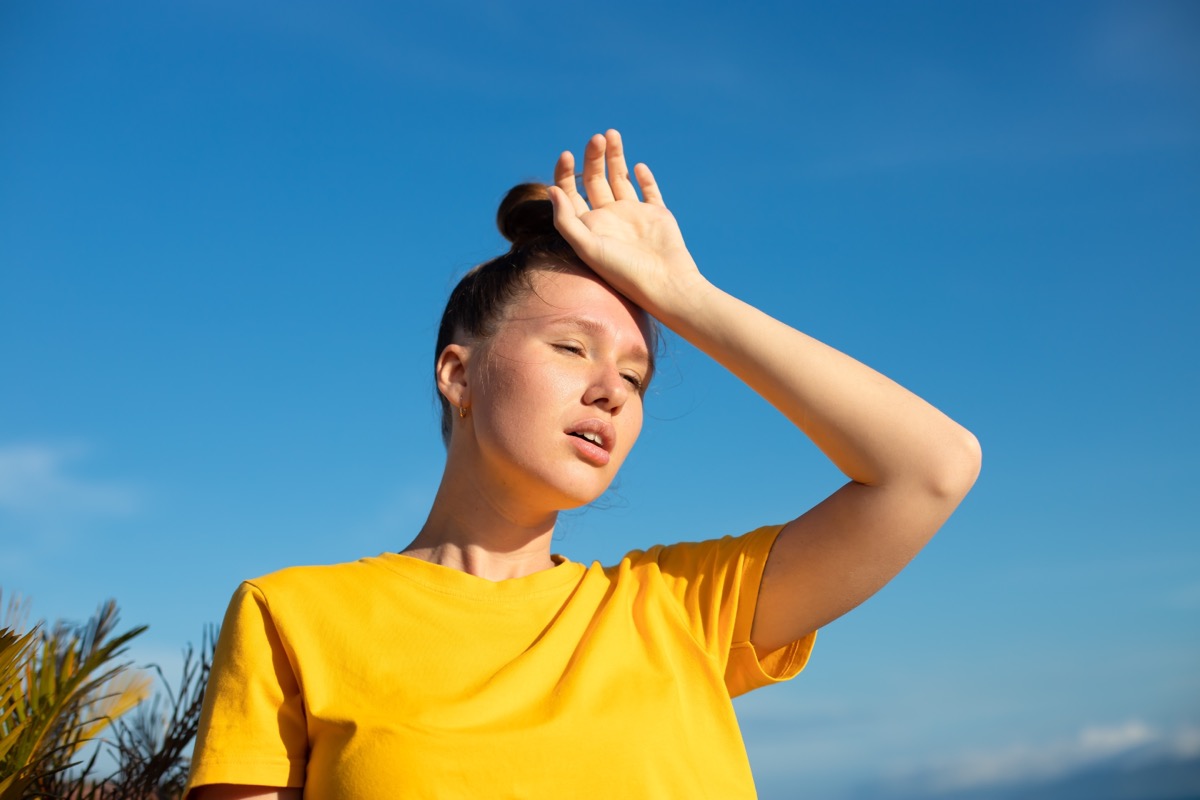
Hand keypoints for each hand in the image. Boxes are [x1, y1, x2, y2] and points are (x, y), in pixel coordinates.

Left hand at [547, 130, 702, 316]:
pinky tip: (637, 166)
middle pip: (594, 180)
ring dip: (615, 157)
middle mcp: (608, 218)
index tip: (567, 155)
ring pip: (620, 178)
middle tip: (596, 138)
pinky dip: (643, 177)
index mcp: (588, 226)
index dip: (565, 173)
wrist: (664, 283)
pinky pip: (648, 190)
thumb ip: (566, 220)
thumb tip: (550, 190)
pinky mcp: (656, 214)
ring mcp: (633, 215)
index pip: (570, 193)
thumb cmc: (623, 271)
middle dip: (593, 157)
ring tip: (611, 134)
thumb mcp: (587, 247)